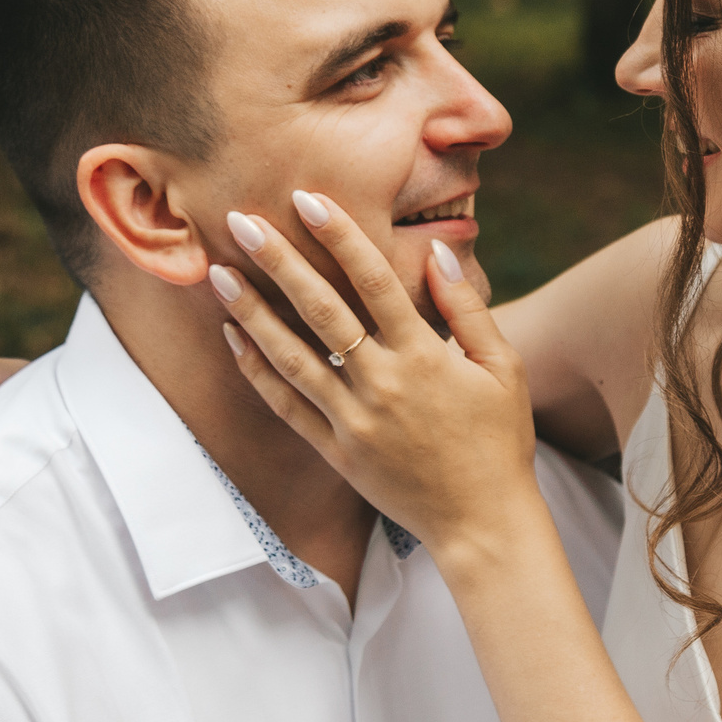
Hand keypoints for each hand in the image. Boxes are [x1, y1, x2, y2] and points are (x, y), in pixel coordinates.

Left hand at [216, 192, 540, 557]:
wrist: (482, 523)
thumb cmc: (500, 439)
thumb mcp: (503, 368)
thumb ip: (467, 309)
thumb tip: (437, 254)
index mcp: (424, 356)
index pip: (374, 281)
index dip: (340, 236)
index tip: (307, 199)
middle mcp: (382, 383)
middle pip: (321, 311)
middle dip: (280, 262)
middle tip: (242, 221)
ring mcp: (354, 420)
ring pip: (291, 357)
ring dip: (252, 312)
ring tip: (219, 274)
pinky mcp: (337, 451)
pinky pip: (287, 407)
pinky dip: (258, 372)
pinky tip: (235, 339)